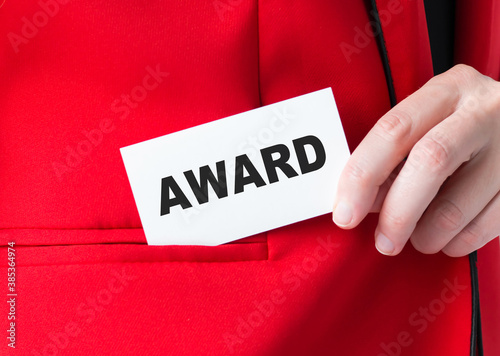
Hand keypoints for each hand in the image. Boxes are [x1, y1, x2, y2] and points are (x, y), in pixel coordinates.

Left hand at [332, 64, 499, 256]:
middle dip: (397, 211)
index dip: (363, 174)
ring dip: (427, 234)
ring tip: (418, 238)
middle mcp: (484, 110)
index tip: (344, 212)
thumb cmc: (464, 126)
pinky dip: (458, 241)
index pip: (393, 129)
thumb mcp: (431, 121)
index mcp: (449, 90)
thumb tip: (362, 202)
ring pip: (459, 204)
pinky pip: (488, 225)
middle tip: (383, 241)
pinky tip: (447, 239)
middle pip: (430, 161)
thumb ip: (397, 155)